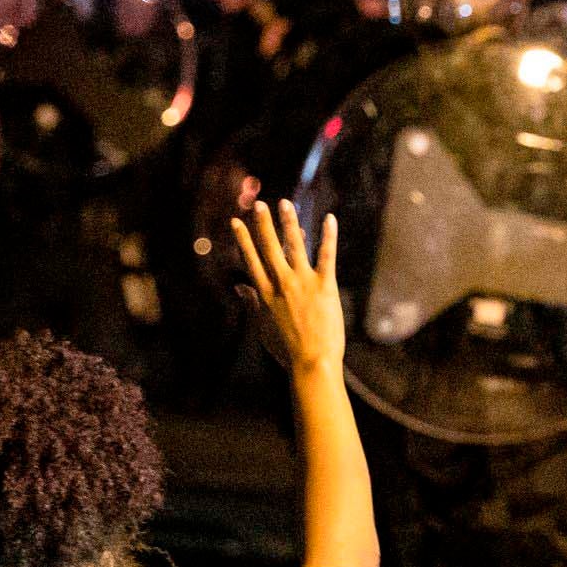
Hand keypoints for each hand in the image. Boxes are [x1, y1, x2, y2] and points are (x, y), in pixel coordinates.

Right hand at [232, 200, 343, 376]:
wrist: (311, 364)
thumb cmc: (287, 351)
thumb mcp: (263, 328)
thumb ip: (251, 304)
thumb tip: (239, 288)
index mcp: (265, 294)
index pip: (251, 260)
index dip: (243, 240)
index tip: (236, 222)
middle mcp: (281, 284)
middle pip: (269, 247)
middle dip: (262, 224)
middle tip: (258, 204)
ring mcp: (303, 282)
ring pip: (294, 245)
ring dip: (288, 222)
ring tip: (284, 203)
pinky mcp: (324, 285)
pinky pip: (326, 255)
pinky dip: (328, 235)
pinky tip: (329, 218)